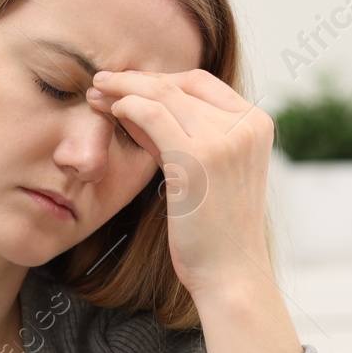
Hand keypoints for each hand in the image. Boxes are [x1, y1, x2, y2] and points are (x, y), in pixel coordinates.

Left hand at [87, 68, 275, 298]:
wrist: (230, 273)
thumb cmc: (212, 232)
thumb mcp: (200, 172)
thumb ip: (176, 137)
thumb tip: (135, 106)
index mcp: (256, 123)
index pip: (201, 83)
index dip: (160, 79)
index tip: (128, 83)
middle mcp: (246, 125)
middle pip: (181, 83)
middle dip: (136, 80)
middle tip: (101, 81)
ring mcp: (224, 139)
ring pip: (164, 94)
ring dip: (124, 89)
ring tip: (95, 93)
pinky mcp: (198, 157)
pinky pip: (153, 114)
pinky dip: (127, 106)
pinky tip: (110, 111)